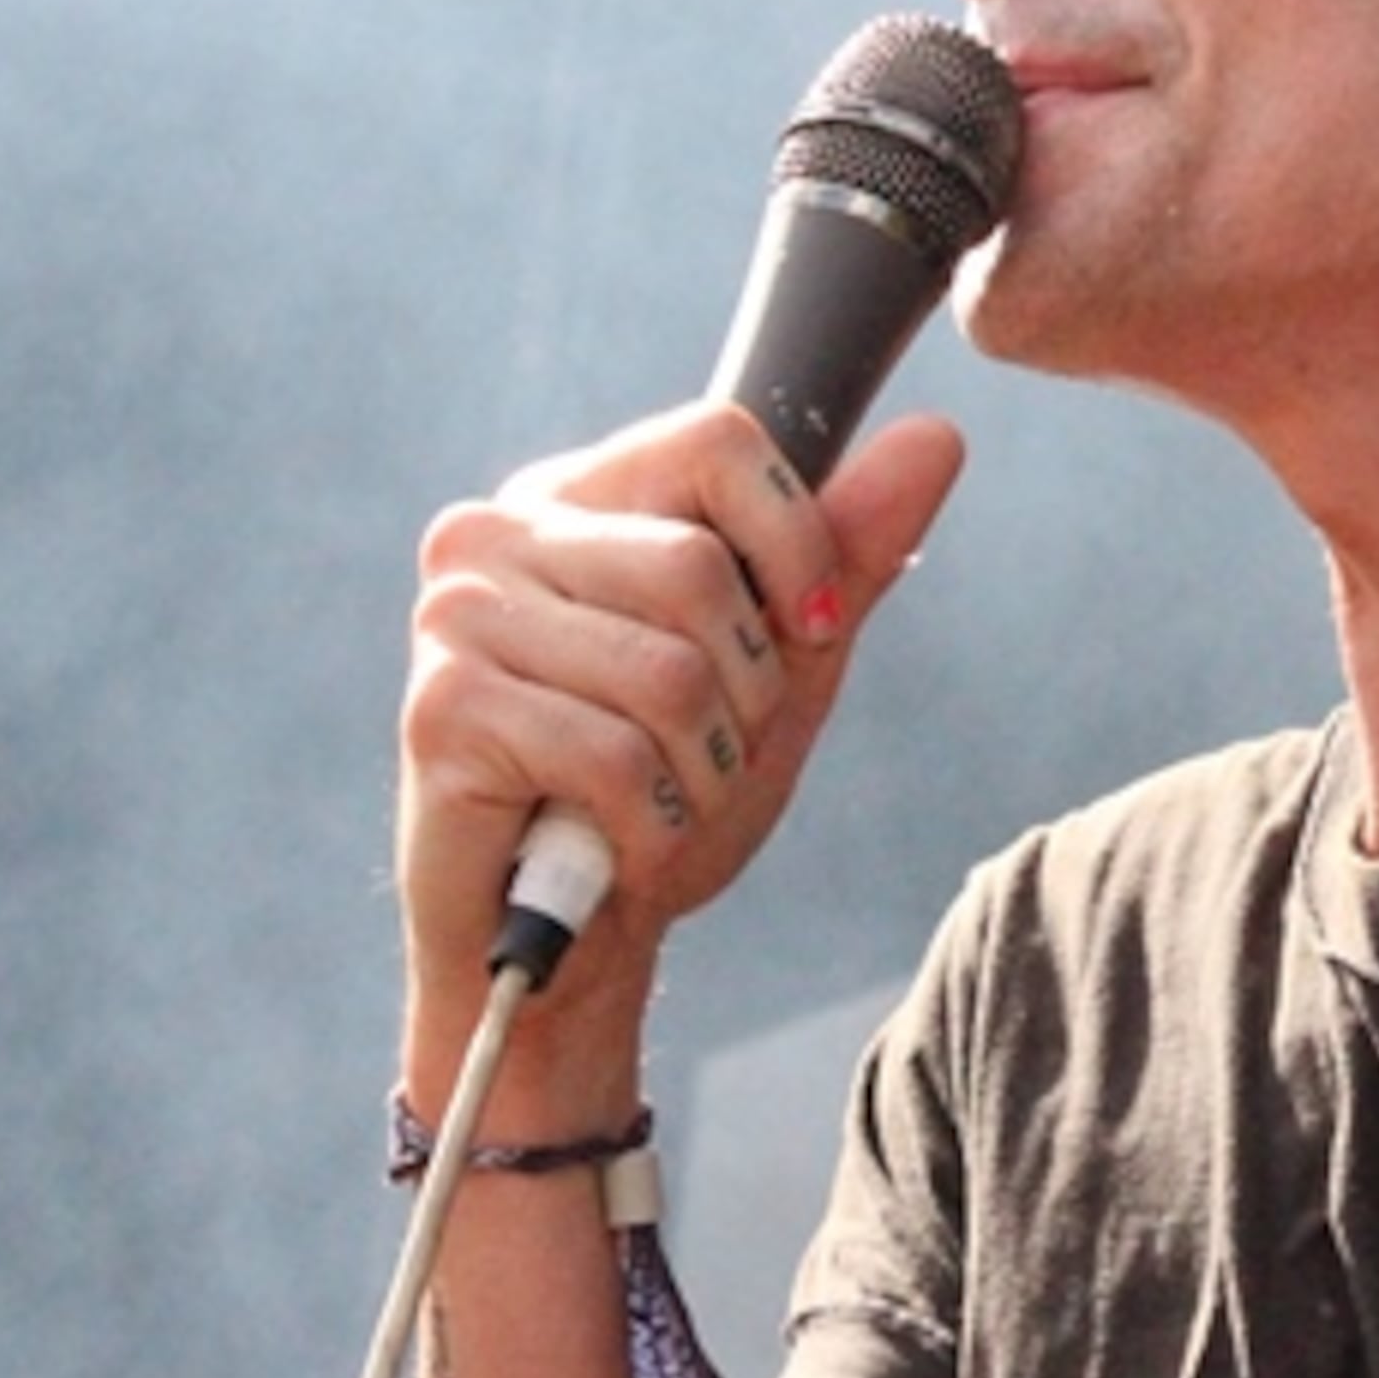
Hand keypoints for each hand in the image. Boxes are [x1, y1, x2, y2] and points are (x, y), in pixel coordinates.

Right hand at [392, 402, 966, 1120]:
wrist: (577, 940)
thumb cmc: (672, 787)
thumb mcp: (784, 663)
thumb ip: (850, 553)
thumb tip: (938, 437)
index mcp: (580, 498)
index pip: (719, 440)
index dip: (798, 544)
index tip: (808, 631)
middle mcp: (496, 533)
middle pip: (698, 567)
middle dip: (748, 691)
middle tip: (703, 753)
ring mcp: (456, 616)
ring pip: (667, 673)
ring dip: (702, 771)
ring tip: (658, 801)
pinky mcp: (440, 711)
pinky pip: (614, 757)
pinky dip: (653, 826)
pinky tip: (615, 844)